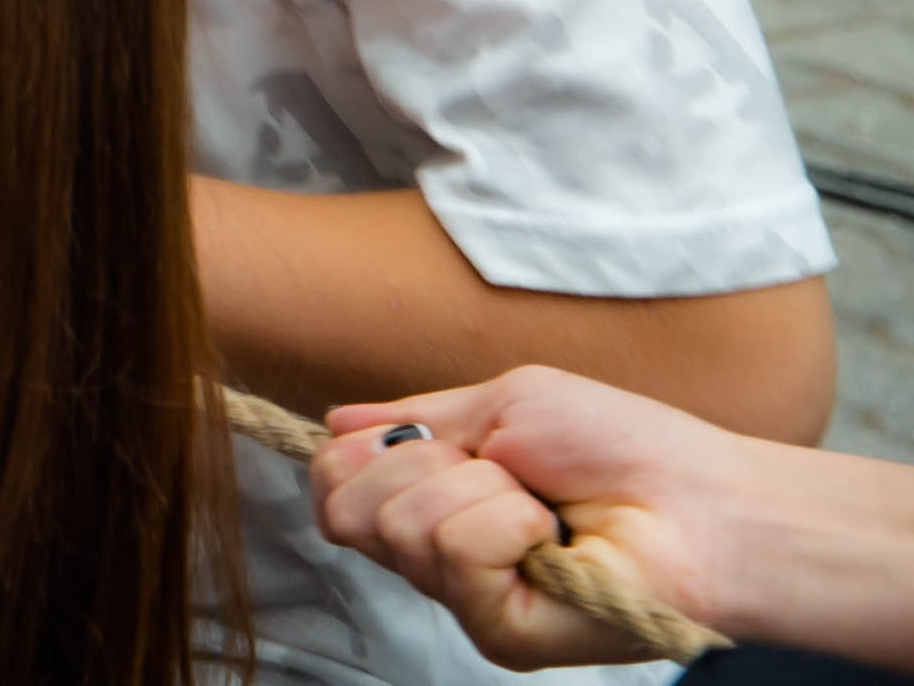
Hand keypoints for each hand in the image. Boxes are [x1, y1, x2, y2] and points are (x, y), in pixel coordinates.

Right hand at [311, 369, 763, 669]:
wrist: (705, 504)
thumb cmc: (625, 447)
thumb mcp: (506, 404)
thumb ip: (416, 418)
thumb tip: (334, 424)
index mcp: (436, 502)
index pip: (332, 485)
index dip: (359, 454)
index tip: (434, 440)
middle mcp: (439, 557)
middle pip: (344, 507)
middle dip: (420, 464)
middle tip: (503, 471)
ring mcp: (466, 598)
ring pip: (400, 525)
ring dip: (480, 490)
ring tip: (542, 506)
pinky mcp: (498, 633)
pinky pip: (453, 553)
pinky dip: (504, 522)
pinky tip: (551, 538)